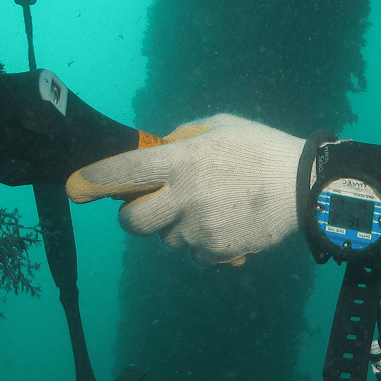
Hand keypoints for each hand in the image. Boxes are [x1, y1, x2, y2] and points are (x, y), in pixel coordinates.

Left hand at [66, 114, 303, 266]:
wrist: (306, 186)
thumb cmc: (261, 149)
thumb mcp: (221, 126)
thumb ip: (182, 138)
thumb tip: (155, 151)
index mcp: (184, 160)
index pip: (126, 170)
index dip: (95, 180)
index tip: (75, 187)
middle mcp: (186, 196)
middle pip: (131, 222)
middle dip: (134, 215)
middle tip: (152, 204)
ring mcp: (200, 228)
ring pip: (166, 239)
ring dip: (178, 227)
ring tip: (213, 206)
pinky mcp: (217, 251)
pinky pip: (194, 254)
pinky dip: (204, 243)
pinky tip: (227, 222)